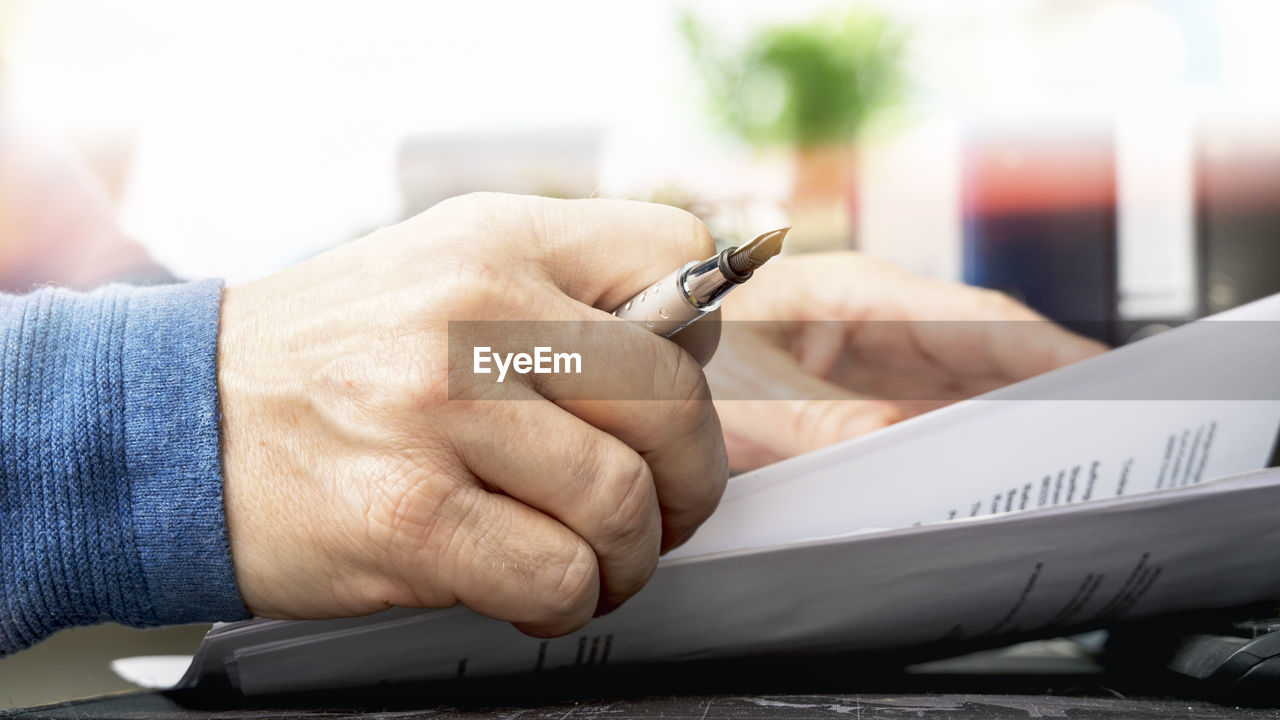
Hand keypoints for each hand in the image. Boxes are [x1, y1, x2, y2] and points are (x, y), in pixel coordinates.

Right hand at [217, 193, 727, 636]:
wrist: (178, 420)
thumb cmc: (334, 358)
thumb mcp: (444, 273)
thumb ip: (561, 294)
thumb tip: (688, 346)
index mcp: (496, 241)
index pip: (675, 256)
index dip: (696, 338)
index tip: (666, 390)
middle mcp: (473, 312)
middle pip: (672, 400)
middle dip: (690, 477)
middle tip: (663, 506)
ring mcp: (438, 413)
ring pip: (623, 503)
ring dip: (629, 554)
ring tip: (595, 558)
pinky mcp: (408, 517)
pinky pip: (557, 575)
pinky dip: (568, 600)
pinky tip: (536, 590)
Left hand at [708, 252, 1106, 469]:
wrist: (619, 372)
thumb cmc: (672, 356)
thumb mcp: (746, 395)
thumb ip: (825, 426)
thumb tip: (902, 455)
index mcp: (856, 294)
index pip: (977, 320)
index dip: (1047, 351)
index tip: (1108, 382)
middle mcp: (872, 325)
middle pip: (982, 360)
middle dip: (1043, 397)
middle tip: (1107, 444)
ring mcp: (865, 367)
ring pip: (956, 398)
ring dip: (1001, 432)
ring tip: (1059, 476)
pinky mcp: (849, 406)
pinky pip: (916, 429)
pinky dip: (949, 457)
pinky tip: (976, 491)